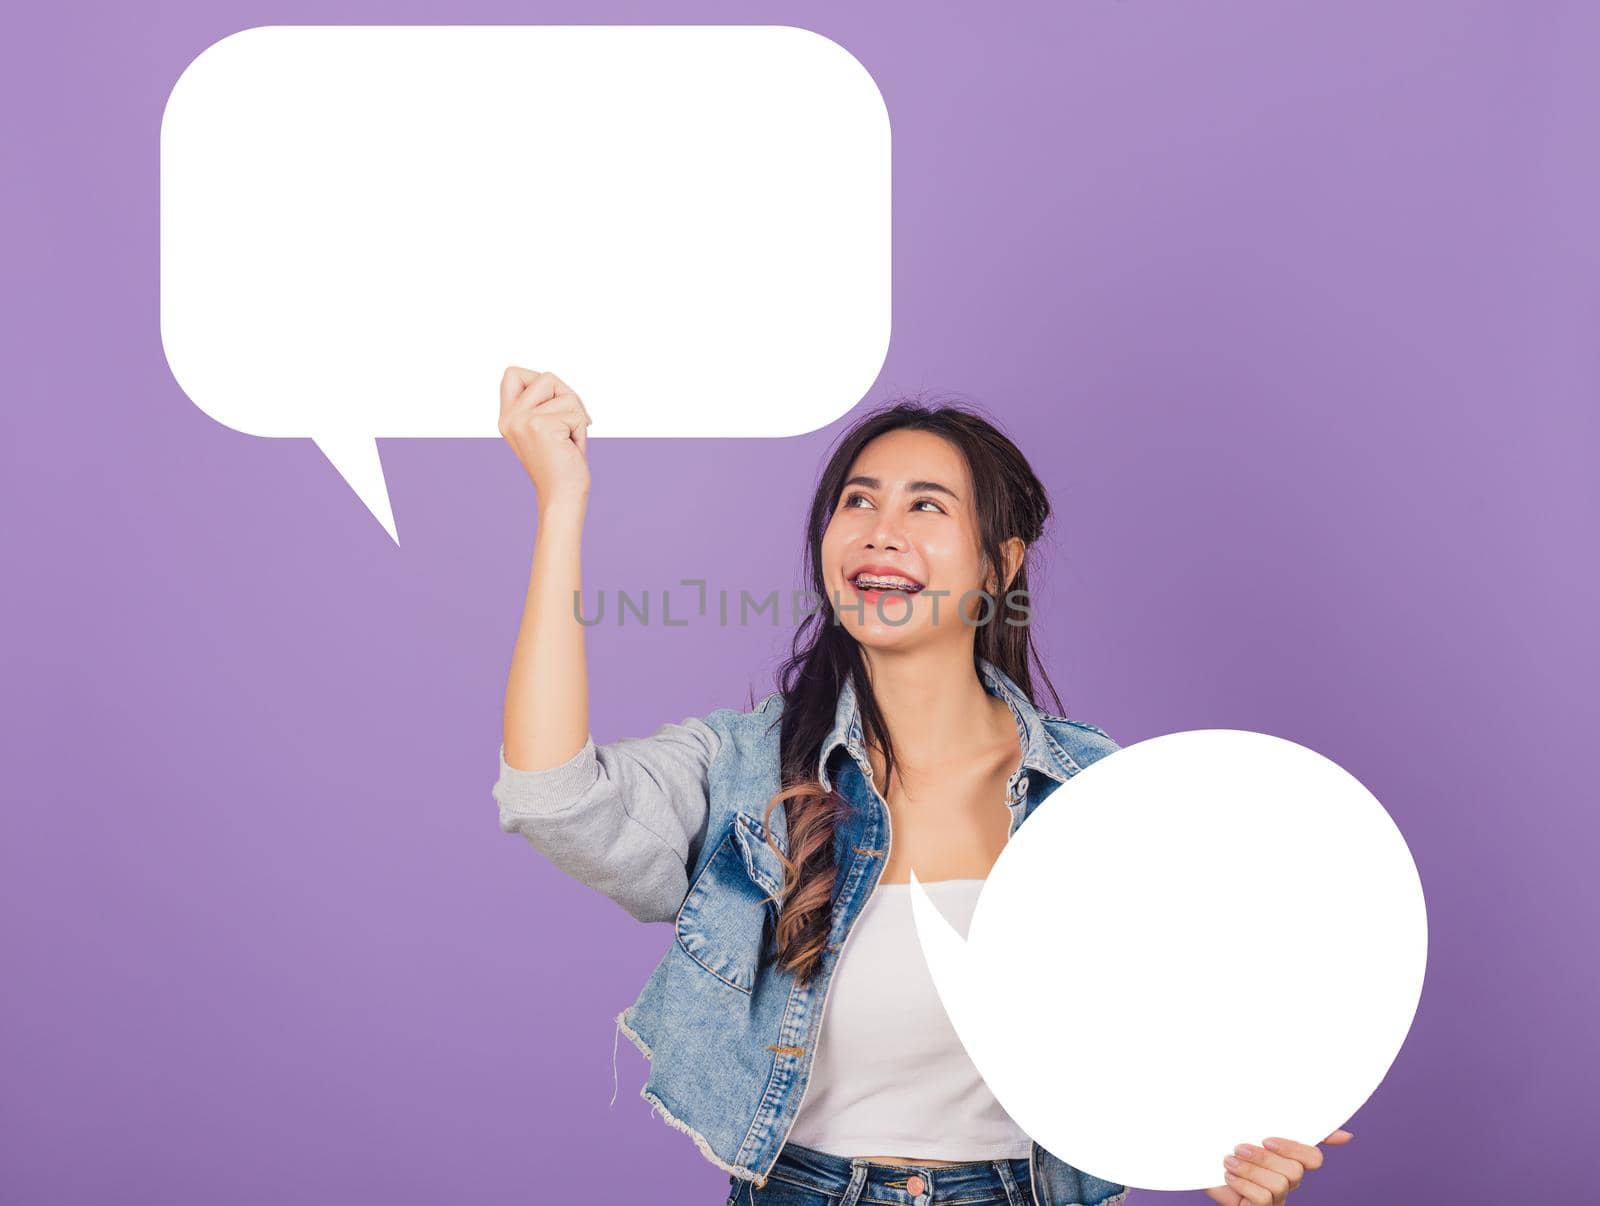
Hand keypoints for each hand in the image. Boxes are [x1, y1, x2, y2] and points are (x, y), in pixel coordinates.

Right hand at [498, 367, 591, 506]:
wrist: (561, 496)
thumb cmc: (560, 464)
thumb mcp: (543, 428)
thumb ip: (540, 404)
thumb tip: (553, 380)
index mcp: (507, 417)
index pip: (512, 373)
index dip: (538, 380)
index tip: (551, 404)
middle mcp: (510, 417)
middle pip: (547, 378)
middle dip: (568, 398)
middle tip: (569, 425)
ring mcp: (523, 420)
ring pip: (566, 395)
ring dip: (577, 417)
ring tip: (568, 440)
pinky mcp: (542, 426)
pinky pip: (577, 414)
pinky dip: (581, 430)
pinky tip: (570, 448)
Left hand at [1203, 1129, 1352, 1204]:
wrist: (1196, 1163)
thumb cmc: (1226, 1146)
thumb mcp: (1247, 1126)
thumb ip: (1279, 1119)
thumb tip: (1331, 1124)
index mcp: (1288, 1159)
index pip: (1314, 1158)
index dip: (1294, 1148)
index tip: (1266, 1140)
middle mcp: (1286, 1181)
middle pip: (1295, 1171)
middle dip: (1264, 1158)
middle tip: (1239, 1148)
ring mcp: (1275, 1198)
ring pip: (1279, 1184)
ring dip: (1250, 1170)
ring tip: (1229, 1161)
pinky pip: (1263, 1199)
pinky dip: (1243, 1184)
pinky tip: (1229, 1175)